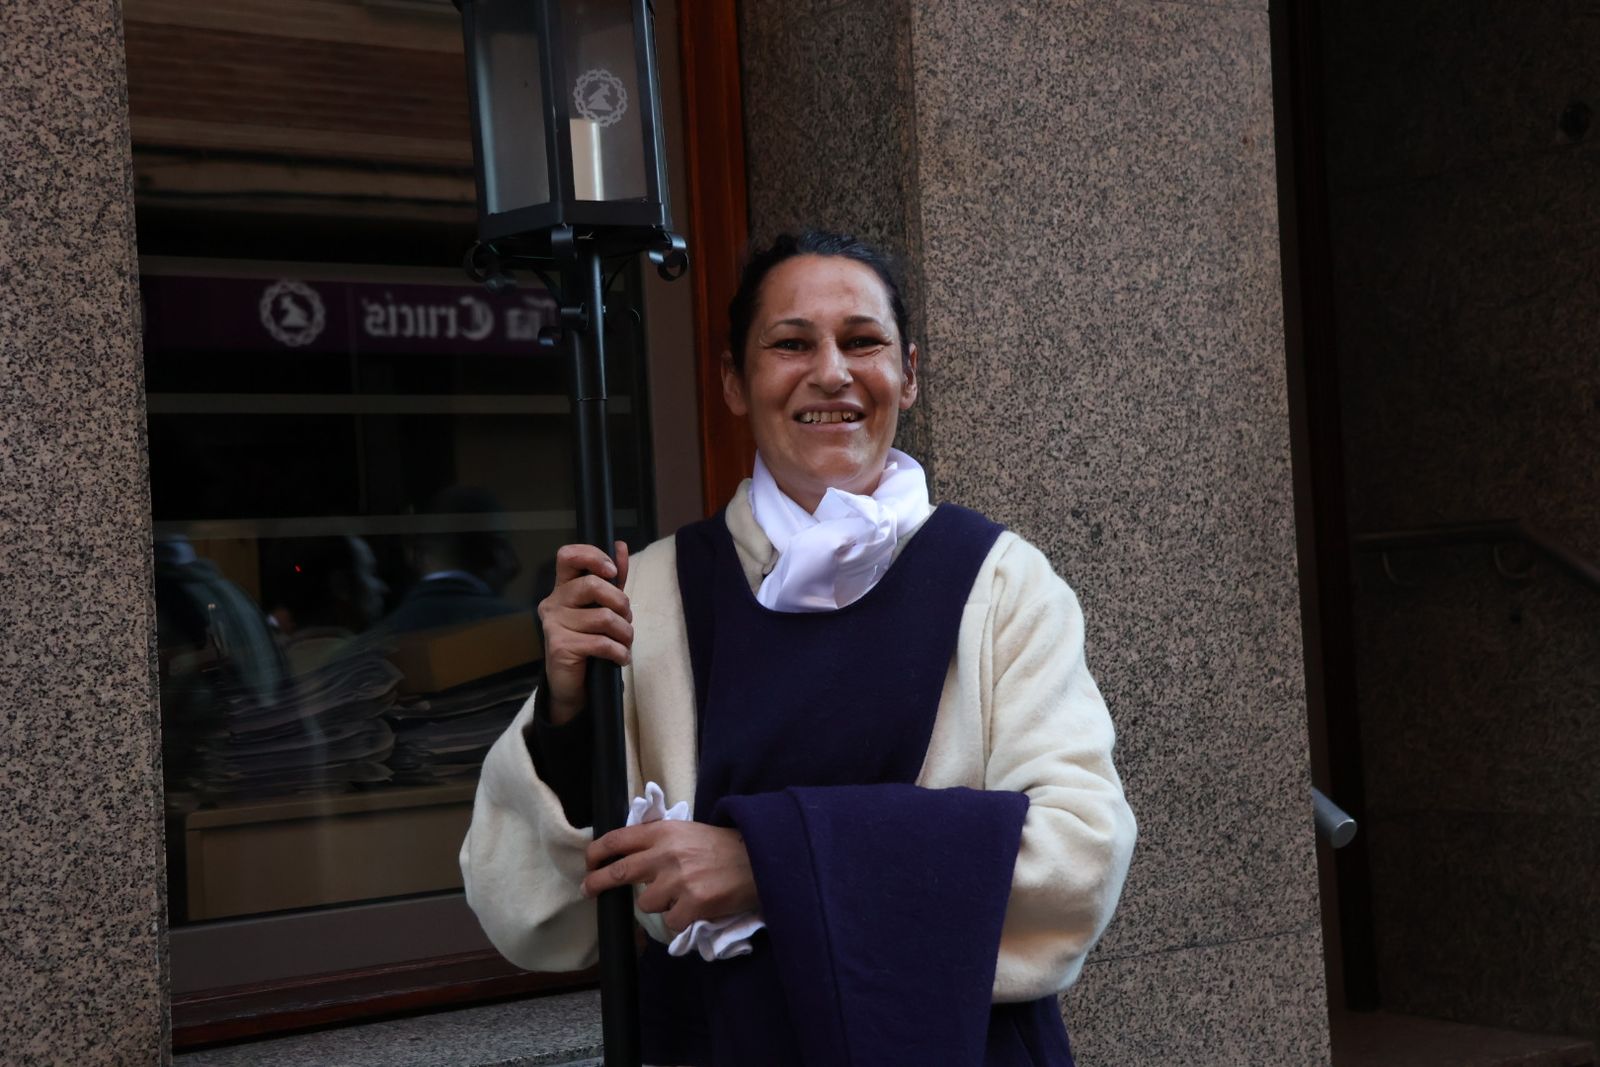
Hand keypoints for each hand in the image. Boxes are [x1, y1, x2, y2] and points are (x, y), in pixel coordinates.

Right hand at [538, 542, 630, 725]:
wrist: (573, 685)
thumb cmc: (589, 642)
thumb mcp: (604, 607)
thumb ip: (612, 579)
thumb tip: (620, 545)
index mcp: (563, 588)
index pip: (568, 555)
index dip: (593, 556)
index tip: (612, 571)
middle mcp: (553, 602)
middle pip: (593, 585)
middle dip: (621, 603)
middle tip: (627, 620)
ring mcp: (554, 624)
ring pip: (603, 617)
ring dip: (625, 633)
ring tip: (624, 643)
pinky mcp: (559, 646)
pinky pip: (601, 642)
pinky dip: (619, 652)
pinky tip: (619, 658)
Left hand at [583, 821, 759, 933]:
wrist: (759, 859)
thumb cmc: (722, 845)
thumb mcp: (687, 830)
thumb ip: (658, 839)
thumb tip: (627, 853)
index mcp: (663, 832)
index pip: (617, 840)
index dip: (596, 853)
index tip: (589, 864)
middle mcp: (665, 854)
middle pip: (618, 872)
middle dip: (597, 882)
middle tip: (588, 889)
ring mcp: (678, 881)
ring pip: (645, 902)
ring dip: (658, 903)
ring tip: (680, 894)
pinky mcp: (692, 905)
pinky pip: (669, 921)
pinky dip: (678, 919)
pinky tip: (694, 907)